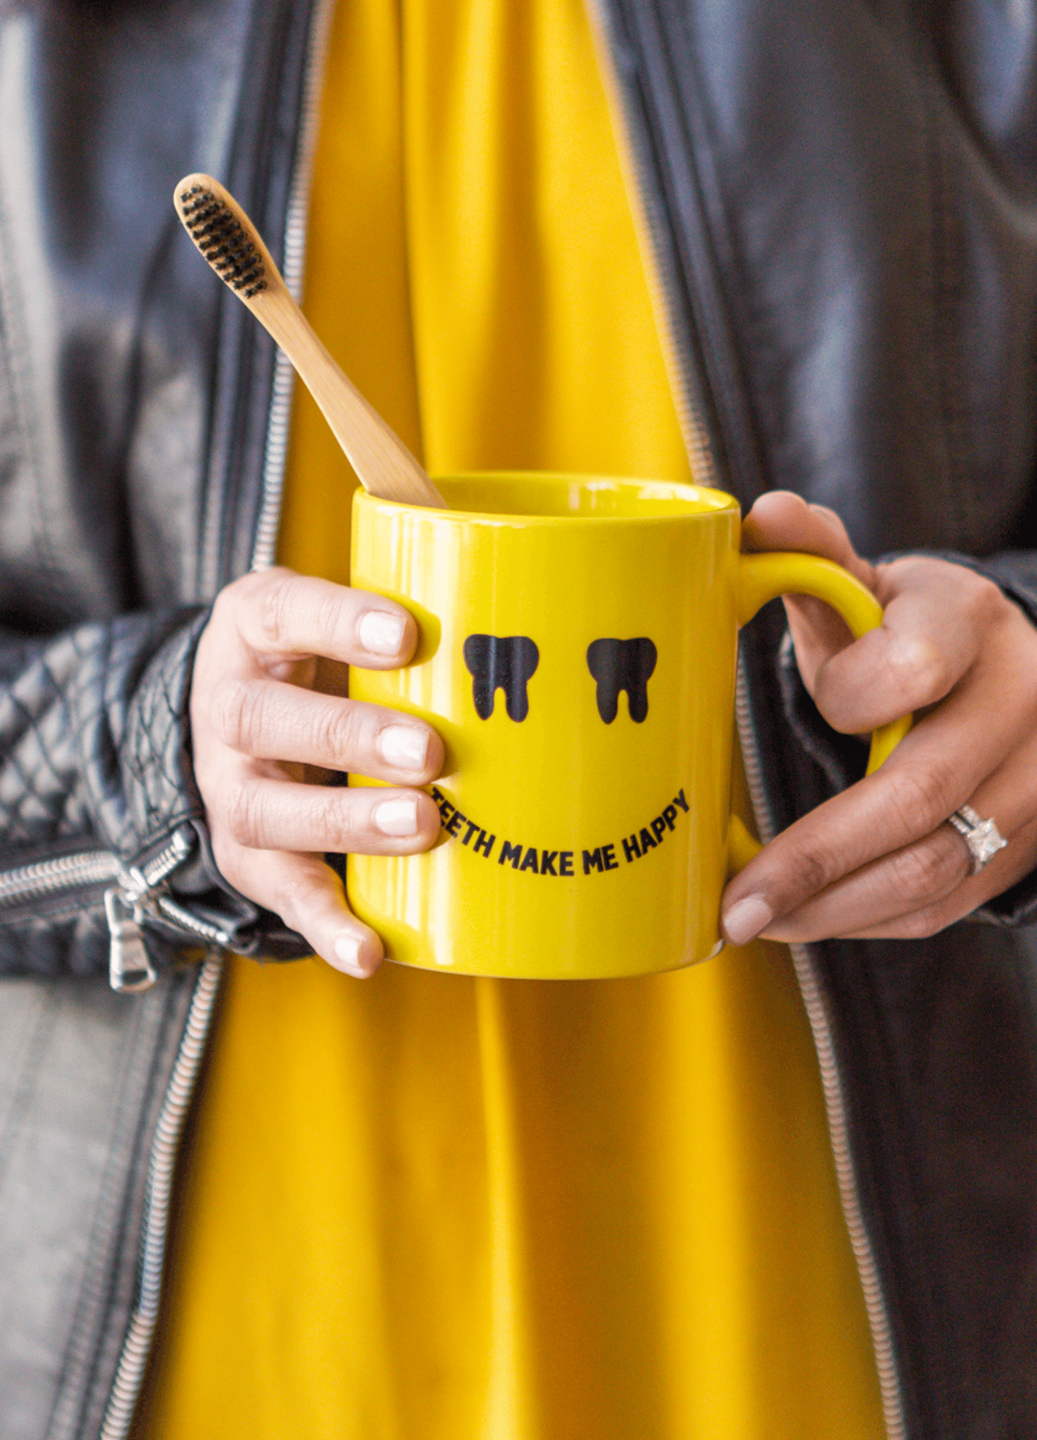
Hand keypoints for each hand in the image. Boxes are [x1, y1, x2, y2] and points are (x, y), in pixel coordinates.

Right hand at [190, 568, 443, 976]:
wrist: (242, 716)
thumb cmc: (321, 660)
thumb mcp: (342, 621)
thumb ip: (409, 628)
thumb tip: (534, 639)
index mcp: (255, 628)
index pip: (283, 611)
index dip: (339, 623)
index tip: (407, 634)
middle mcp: (228, 705)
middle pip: (265, 719)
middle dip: (350, 738)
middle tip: (428, 751)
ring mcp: (230, 786)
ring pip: (268, 811)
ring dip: (345, 824)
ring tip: (420, 826)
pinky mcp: (248, 854)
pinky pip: (280, 894)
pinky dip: (325, 925)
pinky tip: (368, 951)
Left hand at [720, 492, 1036, 944]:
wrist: (1008, 680)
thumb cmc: (911, 631)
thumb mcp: (869, 583)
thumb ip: (813, 556)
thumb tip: (764, 514)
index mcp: (971, 624)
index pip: (917, 663)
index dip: (847, 696)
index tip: (807, 707)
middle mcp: (1016, 708)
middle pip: (918, 796)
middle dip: (815, 859)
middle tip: (736, 903)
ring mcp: (1029, 789)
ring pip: (932, 870)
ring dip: (831, 909)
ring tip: (752, 922)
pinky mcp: (1018, 849)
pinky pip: (944, 906)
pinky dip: (866, 921)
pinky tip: (805, 920)